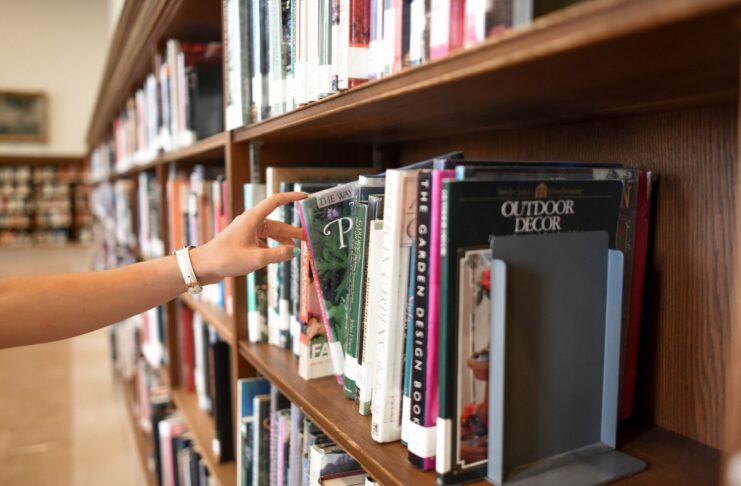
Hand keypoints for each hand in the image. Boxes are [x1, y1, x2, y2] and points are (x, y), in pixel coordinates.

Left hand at [189, 192, 306, 283]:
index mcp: (253, 218)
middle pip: (277, 224)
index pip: (276, 201)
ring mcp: (247, 231)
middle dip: (292, 232)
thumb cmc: (226, 259)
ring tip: (295, 252)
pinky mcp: (244, 241)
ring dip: (283, 242)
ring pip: (271, 234)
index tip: (305, 197)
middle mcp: (251, 222)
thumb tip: (295, 251)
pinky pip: (263, 242)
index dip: (291, 197)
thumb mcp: (256, 258)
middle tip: (307, 240)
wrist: (203, 266)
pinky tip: (278, 257)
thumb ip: (279, 255)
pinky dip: (272, 248)